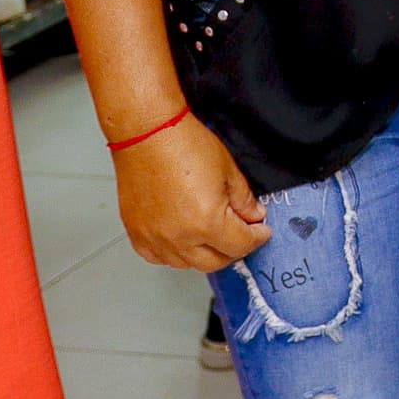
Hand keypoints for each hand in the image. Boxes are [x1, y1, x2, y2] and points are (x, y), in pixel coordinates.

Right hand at [113, 113, 270, 270]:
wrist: (148, 134)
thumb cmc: (184, 145)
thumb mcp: (228, 171)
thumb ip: (244, 200)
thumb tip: (253, 216)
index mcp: (206, 222)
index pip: (240, 245)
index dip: (256, 237)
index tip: (261, 231)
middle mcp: (179, 237)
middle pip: (215, 262)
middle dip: (234, 250)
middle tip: (241, 235)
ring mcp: (155, 239)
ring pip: (187, 264)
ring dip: (205, 254)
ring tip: (213, 236)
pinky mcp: (137, 234)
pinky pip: (159, 258)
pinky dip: (174, 253)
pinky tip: (183, 239)